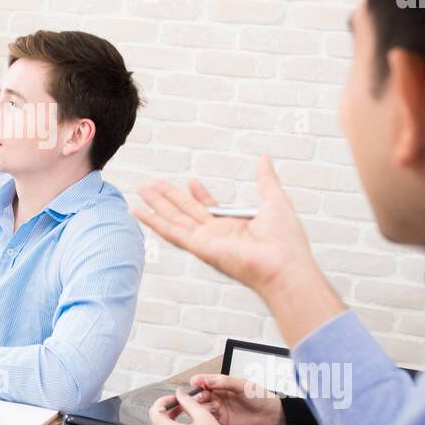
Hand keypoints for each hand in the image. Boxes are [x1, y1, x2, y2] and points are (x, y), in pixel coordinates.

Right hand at [133, 155, 345, 346]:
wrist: (285, 265)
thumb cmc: (286, 242)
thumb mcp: (275, 201)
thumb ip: (265, 180)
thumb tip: (264, 159)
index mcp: (234, 227)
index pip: (210, 209)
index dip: (199, 194)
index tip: (191, 181)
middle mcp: (217, 235)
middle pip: (186, 212)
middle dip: (168, 197)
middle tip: (152, 183)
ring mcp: (205, 242)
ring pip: (174, 219)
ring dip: (156, 204)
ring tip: (141, 189)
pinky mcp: (199, 247)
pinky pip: (171, 232)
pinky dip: (152, 222)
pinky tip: (138, 212)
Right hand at [189, 374, 286, 424]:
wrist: (271, 415)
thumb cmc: (259, 396)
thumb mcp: (242, 385)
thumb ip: (224, 382)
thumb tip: (206, 380)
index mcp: (221, 384)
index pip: (204, 381)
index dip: (198, 382)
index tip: (195, 383)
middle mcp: (218, 395)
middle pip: (200, 395)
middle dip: (198, 396)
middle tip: (203, 397)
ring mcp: (219, 408)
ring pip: (202, 407)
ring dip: (203, 407)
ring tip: (212, 407)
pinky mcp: (222, 421)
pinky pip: (209, 419)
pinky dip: (207, 417)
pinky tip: (213, 415)